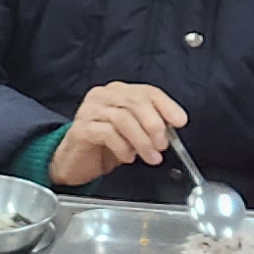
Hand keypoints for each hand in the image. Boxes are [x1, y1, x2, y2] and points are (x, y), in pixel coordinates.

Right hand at [46, 81, 187, 192]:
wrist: (73, 162)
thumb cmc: (104, 146)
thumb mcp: (133, 133)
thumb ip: (150, 126)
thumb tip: (172, 129)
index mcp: (118, 92)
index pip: (147, 91)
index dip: (166, 106)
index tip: (180, 121)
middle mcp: (103, 96)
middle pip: (135, 102)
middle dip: (154, 125)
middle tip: (162, 145)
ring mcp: (90, 110)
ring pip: (123, 118)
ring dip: (142, 140)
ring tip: (150, 157)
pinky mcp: (81, 128)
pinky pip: (107, 133)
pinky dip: (123, 147)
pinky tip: (128, 157)